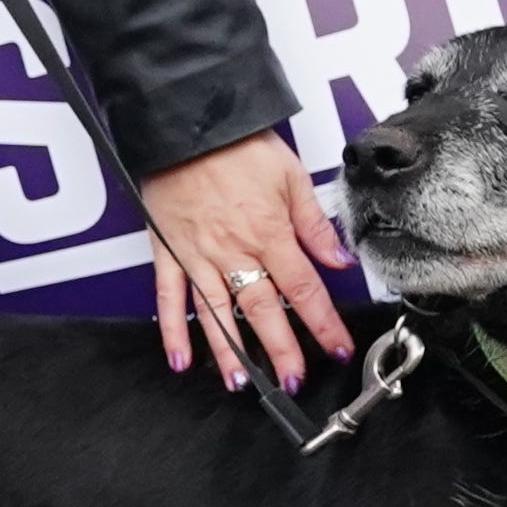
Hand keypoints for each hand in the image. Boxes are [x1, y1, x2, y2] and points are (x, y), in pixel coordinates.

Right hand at [141, 130, 356, 392]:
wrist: (187, 122)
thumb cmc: (237, 143)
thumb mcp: (291, 176)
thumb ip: (314, 224)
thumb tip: (340, 259)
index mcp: (268, 232)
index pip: (304, 289)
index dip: (324, 324)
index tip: (337, 348)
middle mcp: (233, 250)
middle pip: (263, 311)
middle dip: (281, 351)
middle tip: (292, 381)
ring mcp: (197, 254)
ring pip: (217, 314)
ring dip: (230, 353)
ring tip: (243, 384)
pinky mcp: (167, 250)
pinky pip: (169, 297)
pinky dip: (172, 331)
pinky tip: (180, 359)